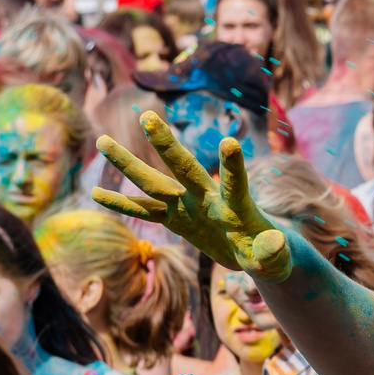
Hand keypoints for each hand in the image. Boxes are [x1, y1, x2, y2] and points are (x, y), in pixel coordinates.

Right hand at [92, 111, 292, 280]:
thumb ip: (273, 253)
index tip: (230, 142)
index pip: (235, 184)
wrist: (257, 253)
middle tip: (148, 116)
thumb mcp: (277, 259)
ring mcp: (188, 207)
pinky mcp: (176, 219)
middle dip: (167, 145)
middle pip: (184, 169)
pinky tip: (97, 193)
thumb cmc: (272, 255)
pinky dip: (122, 204)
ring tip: (102, 141)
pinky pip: (144, 210)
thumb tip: (275, 246)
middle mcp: (207, 199)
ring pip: (153, 183)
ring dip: (128, 164)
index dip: (233, 167)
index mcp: (236, 207)